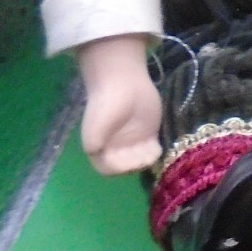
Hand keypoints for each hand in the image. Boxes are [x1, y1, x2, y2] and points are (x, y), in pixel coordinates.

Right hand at [76, 34, 162, 174]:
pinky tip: (157, 147)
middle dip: (134, 165)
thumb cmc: (106, 103)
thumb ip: (94, 141)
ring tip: (151, 152)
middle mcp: (117, 149)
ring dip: (146, 160)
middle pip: (126, 166)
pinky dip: (155, 152)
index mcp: (101, 149)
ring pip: (140, 159)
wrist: (122, 81)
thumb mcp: (95, 124)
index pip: (109, 169)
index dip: (118, 169)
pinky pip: (152, 150)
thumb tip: (95, 153)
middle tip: (143, 158)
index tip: (128, 161)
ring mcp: (133, 142)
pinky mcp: (148, 135)